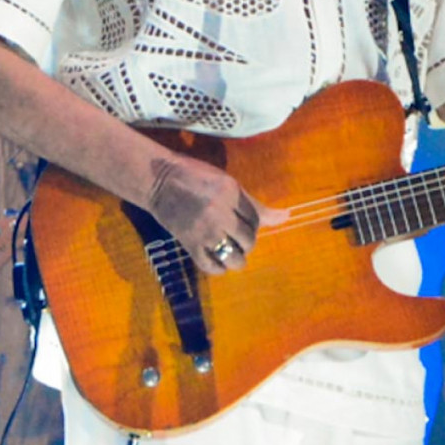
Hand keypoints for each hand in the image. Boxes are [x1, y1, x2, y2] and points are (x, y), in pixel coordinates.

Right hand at [146, 150, 271, 275]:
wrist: (158, 180)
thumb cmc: (195, 177)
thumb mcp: (227, 184)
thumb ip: (254, 204)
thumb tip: (286, 216)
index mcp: (231, 194)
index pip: (255, 220)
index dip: (252, 225)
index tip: (242, 222)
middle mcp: (220, 213)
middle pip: (248, 240)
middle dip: (246, 242)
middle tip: (234, 236)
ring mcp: (204, 230)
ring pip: (234, 258)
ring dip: (236, 259)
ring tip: (230, 252)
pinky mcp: (189, 243)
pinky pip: (211, 266)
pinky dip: (218, 268)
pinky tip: (217, 261)